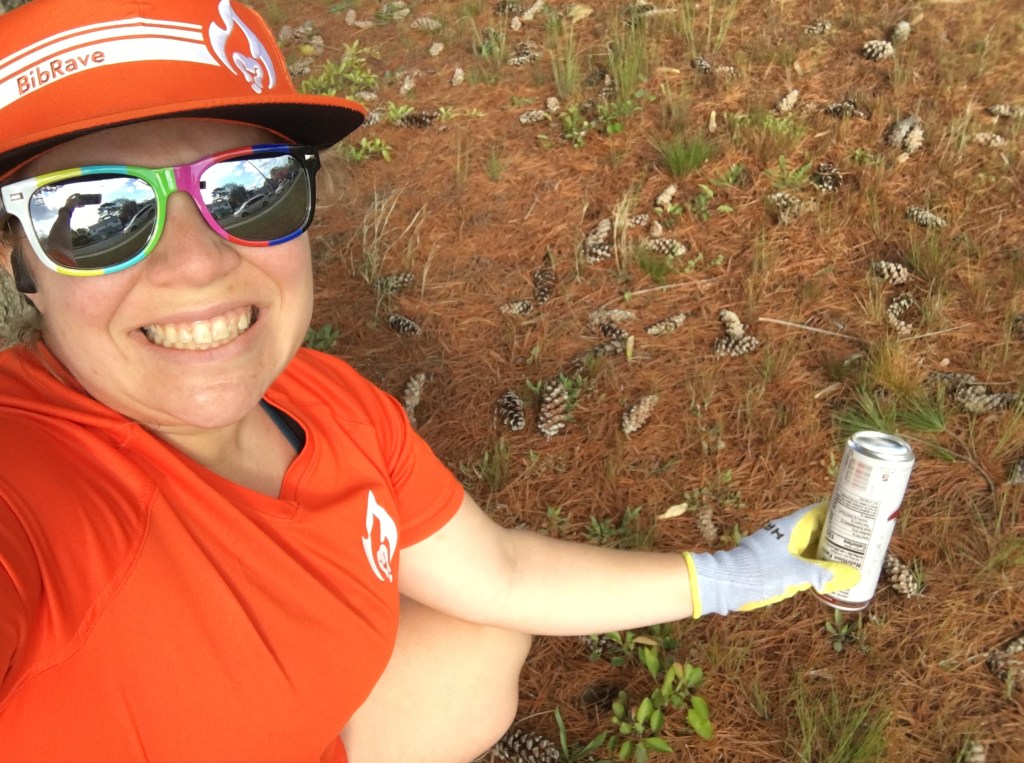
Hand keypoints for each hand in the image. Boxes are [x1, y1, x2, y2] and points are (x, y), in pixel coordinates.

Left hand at [682, 502, 859, 617]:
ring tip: (852, 556)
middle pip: (816, 528)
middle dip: (837, 534)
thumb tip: (854, 575)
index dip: (838, 511)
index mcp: (789, 527)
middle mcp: (785, 533)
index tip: (858, 515)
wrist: (726, 583)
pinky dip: (814, 562)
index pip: (818, 512)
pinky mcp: (774, 561)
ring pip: (808, 544)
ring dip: (826, 550)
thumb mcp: (795, 574)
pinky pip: (800, 557)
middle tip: (862, 541)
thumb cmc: (760, 572)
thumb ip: (823, 574)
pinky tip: (827, 573)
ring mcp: (779, 546)